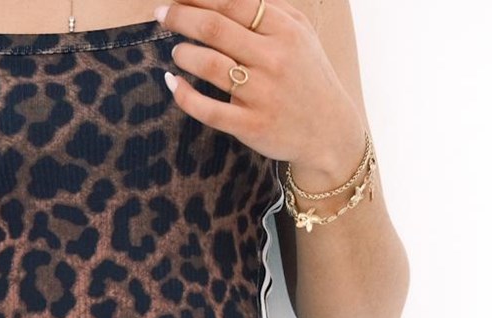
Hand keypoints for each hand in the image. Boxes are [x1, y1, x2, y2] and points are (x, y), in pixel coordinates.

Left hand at [156, 0, 364, 189]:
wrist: (328, 131)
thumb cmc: (306, 76)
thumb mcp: (298, 33)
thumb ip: (267, 9)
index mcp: (284, 30)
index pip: (233, 2)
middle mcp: (273, 59)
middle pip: (214, 28)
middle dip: (180, 16)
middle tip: (162, 13)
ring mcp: (261, 94)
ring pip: (208, 65)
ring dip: (183, 53)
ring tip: (178, 51)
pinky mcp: (250, 126)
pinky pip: (207, 109)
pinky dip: (183, 94)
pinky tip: (173, 83)